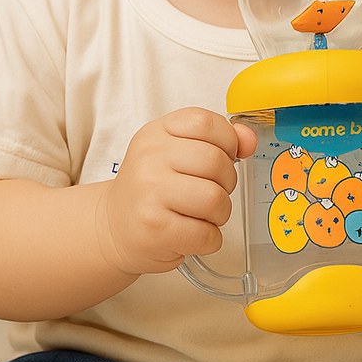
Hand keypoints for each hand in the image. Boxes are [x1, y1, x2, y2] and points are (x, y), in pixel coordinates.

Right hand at [97, 108, 256, 277]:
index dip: (227, 141)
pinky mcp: (155, 229)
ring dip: (220, 213)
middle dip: (227, 182)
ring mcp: (150, 193)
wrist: (113, 226)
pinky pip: (206, 234)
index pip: (206, 122)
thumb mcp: (177, 152)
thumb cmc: (152, 189)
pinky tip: (193, 233)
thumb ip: (217, 141)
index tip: (224, 156)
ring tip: (204, 214)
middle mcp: (149, 158)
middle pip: (216, 162)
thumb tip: (248, 140)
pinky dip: (209, 238)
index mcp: (156, 132)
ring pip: (215, 199)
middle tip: (212, 191)